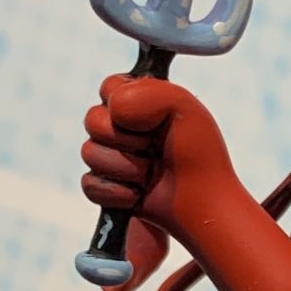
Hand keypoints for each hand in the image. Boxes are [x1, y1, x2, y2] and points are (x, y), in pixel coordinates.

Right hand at [81, 75, 236, 241]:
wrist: (201, 202)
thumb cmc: (197, 153)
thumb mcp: (181, 106)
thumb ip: (143, 92)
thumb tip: (112, 112)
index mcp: (137, 102)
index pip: (108, 88)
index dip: (126, 105)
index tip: (154, 120)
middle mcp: (121, 128)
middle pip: (92, 120)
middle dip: (126, 140)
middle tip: (154, 149)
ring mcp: (111, 158)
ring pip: (89, 153)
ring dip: (126, 168)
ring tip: (150, 175)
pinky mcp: (105, 189)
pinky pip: (90, 186)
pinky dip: (116, 193)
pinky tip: (138, 195)